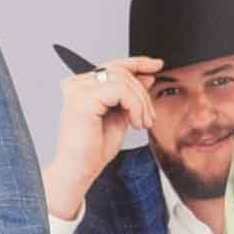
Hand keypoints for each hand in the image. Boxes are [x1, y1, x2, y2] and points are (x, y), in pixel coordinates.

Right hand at [40, 56, 158, 222]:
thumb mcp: (120, 116)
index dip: (137, 63)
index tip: (156, 65)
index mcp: (82, 87)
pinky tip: (134, 122)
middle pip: (120, 70)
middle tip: (149, 116)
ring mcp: (78, 91)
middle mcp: (77, 86)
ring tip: (142, 122)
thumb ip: (130, 95)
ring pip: (123, 80)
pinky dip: (135, 106)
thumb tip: (146, 76)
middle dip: (142, 92)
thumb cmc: (93, 149)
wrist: (79, 170)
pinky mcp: (83, 100)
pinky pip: (121, 91)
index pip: (113, 65)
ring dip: (140, 102)